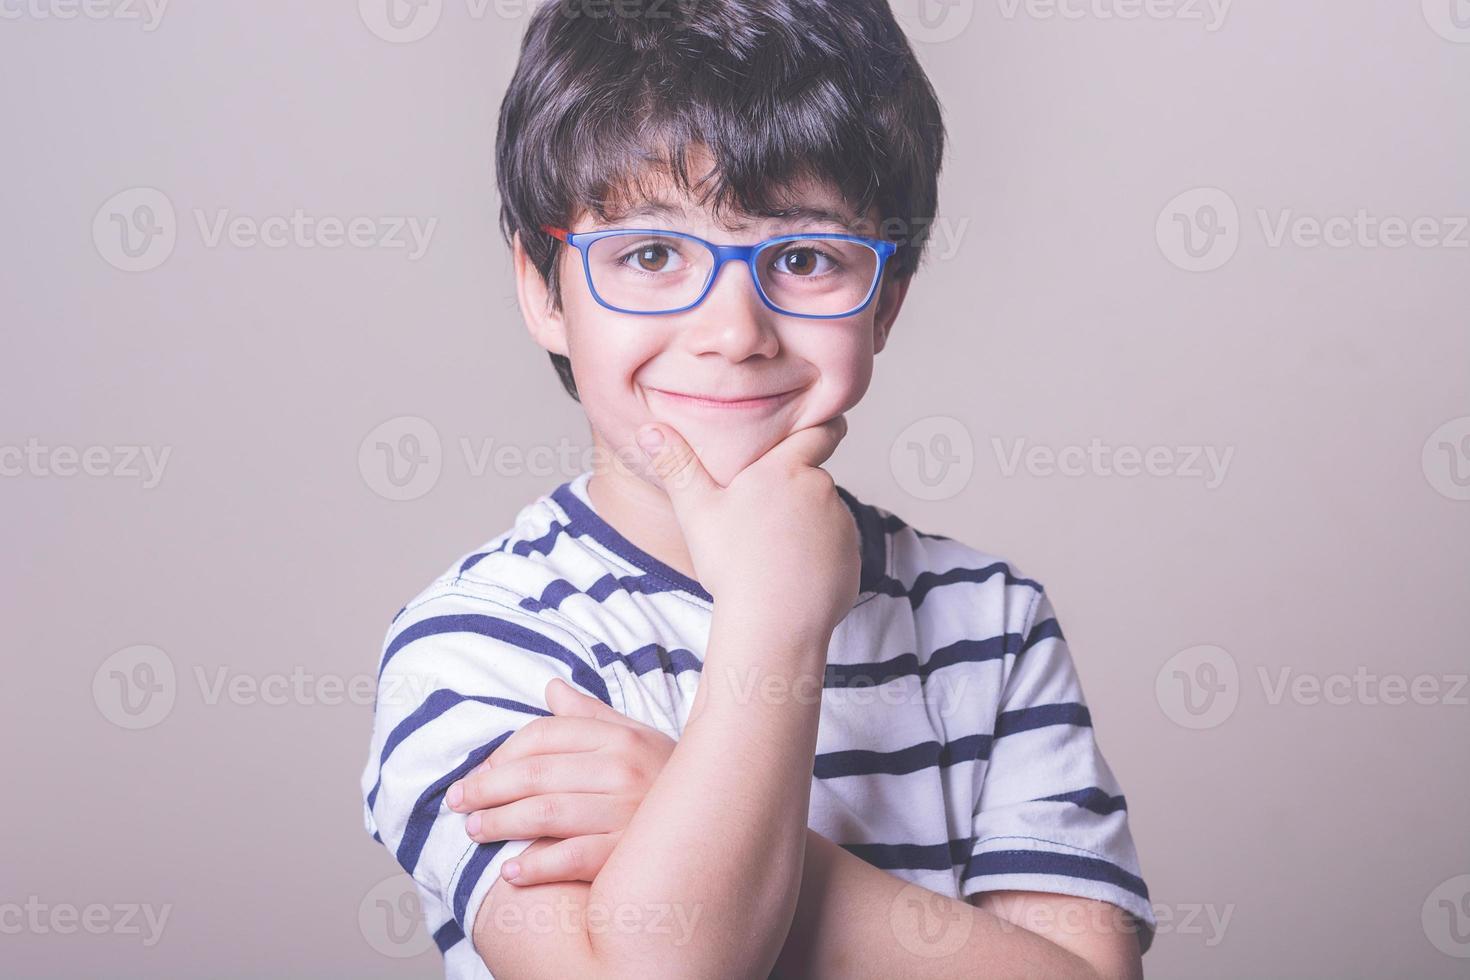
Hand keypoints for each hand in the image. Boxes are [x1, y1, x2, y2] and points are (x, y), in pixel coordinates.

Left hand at [444, 677, 675, 885]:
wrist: (721, 823)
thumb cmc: (665, 781)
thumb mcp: (634, 738)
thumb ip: (590, 716)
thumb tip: (550, 688)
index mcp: (619, 735)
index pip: (543, 736)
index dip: (501, 755)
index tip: (476, 774)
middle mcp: (623, 768)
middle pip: (536, 773)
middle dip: (487, 789)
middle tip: (457, 804)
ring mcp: (628, 812)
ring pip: (546, 813)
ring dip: (501, 823)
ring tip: (475, 831)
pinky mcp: (630, 854)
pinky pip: (573, 858)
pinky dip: (537, 865)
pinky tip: (511, 872)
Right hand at [636, 414, 859, 644]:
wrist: (773, 622)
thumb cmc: (732, 564)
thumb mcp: (696, 510)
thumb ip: (676, 465)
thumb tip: (647, 428)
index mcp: (785, 470)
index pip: (818, 433)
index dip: (825, 426)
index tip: (831, 422)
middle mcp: (821, 490)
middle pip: (812, 481)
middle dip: (795, 493)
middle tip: (764, 520)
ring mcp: (842, 525)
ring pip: (824, 516)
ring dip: (807, 526)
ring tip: (774, 554)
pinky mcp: (852, 558)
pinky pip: (835, 549)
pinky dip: (819, 558)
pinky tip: (792, 577)